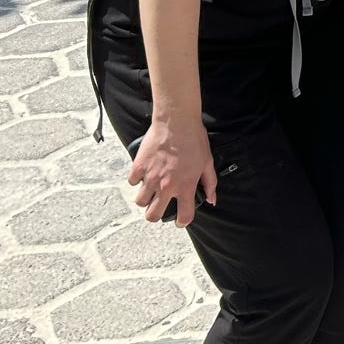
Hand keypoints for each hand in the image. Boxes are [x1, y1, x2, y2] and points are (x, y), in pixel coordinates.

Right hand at [127, 111, 216, 226]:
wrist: (176, 121)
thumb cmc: (194, 140)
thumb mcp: (208, 162)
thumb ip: (209, 183)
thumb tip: (211, 200)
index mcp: (185, 186)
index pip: (183, 216)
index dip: (182, 221)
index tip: (180, 219)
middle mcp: (166, 186)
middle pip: (152, 216)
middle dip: (155, 215)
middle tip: (159, 206)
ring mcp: (150, 177)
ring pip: (140, 202)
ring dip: (145, 198)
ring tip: (151, 189)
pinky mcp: (138, 167)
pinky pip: (132, 182)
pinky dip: (137, 180)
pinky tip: (145, 173)